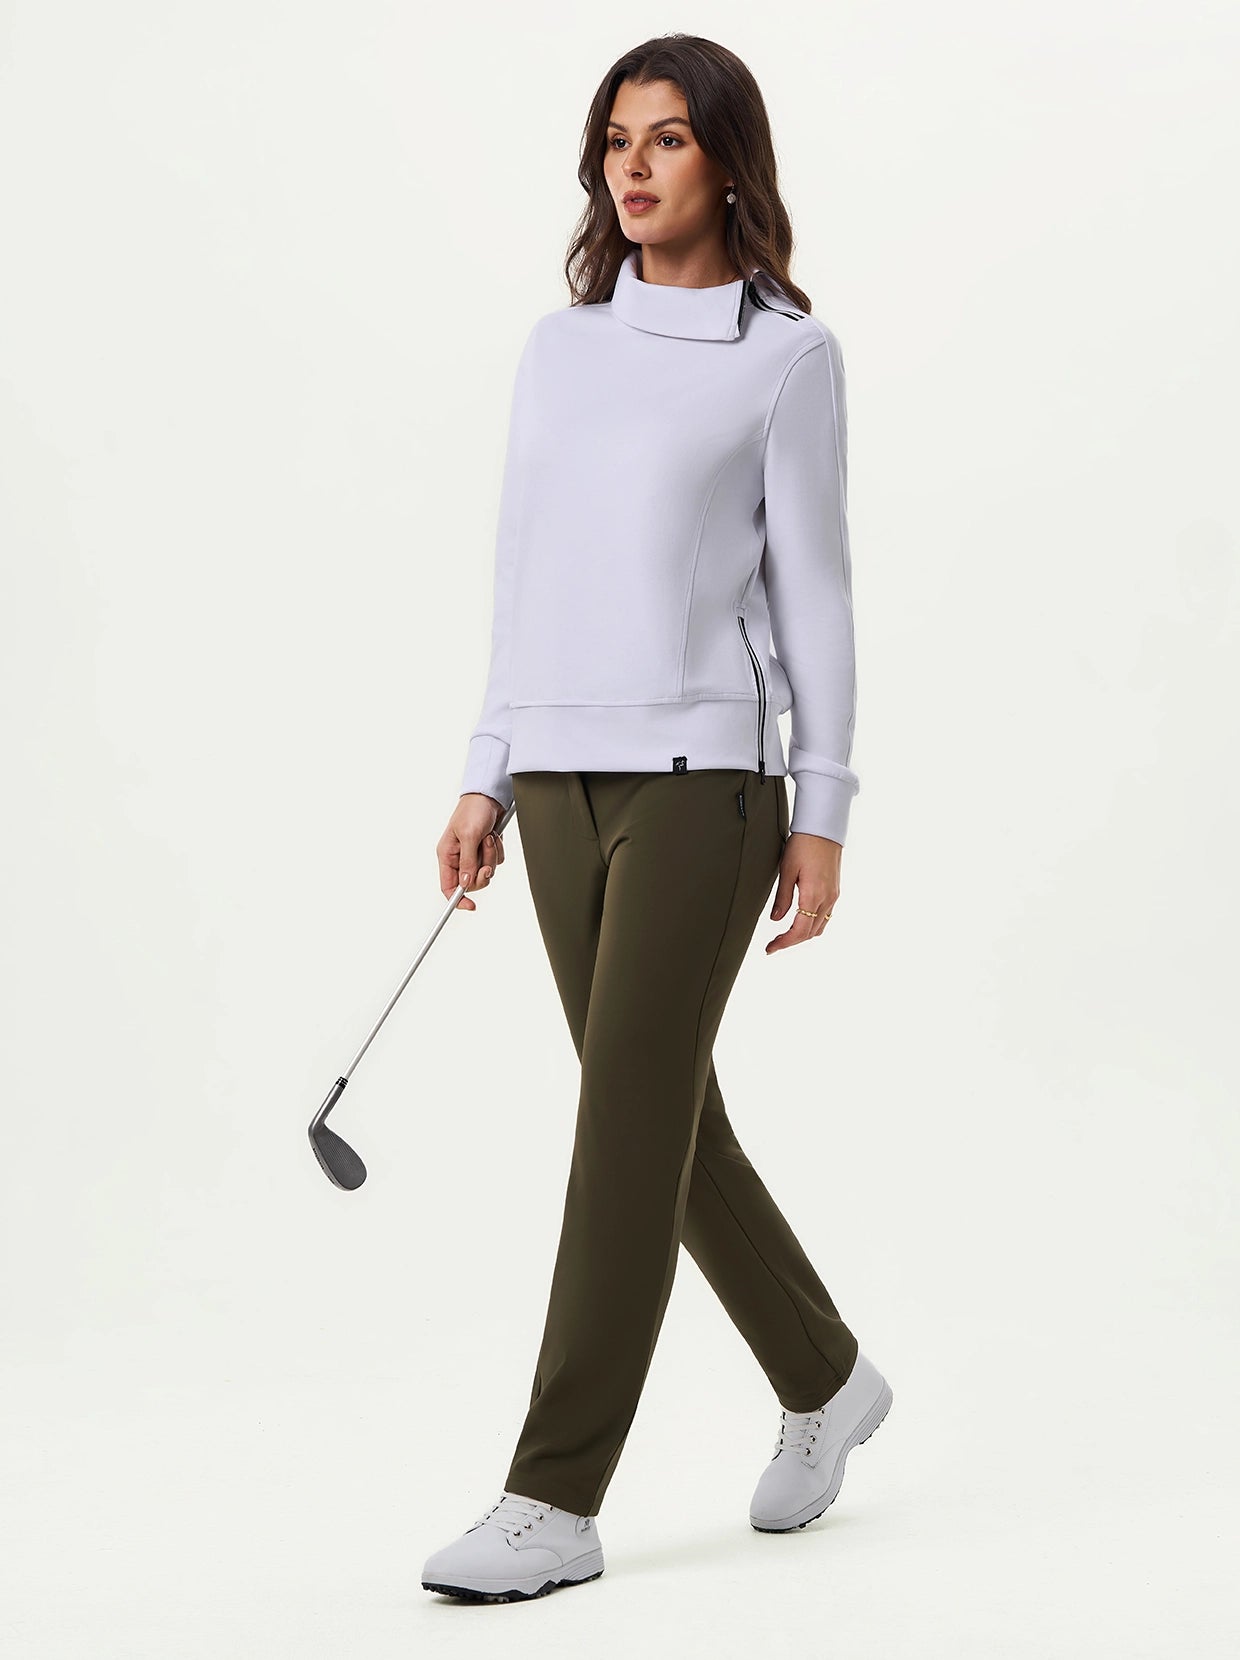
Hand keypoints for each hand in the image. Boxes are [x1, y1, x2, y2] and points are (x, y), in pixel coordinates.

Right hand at [440, 793, 506, 910]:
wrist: (489, 796)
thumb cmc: (473, 810)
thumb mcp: (468, 835)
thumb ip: (467, 861)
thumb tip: (465, 884)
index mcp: (447, 855)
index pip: (448, 886)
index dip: (458, 899)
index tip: (471, 906)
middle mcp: (459, 857)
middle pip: (471, 882)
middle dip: (482, 872)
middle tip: (486, 861)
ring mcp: (474, 854)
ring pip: (486, 871)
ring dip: (491, 857)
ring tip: (488, 838)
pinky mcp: (487, 849)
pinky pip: (497, 861)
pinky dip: (498, 850)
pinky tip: (493, 836)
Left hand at [765, 832, 839, 952]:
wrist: (823, 828)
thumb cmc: (803, 844)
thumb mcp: (786, 870)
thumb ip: (782, 898)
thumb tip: (775, 919)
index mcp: (813, 895)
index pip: (799, 931)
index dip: (784, 943)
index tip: (770, 948)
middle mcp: (827, 899)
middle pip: (810, 933)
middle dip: (791, 942)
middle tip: (773, 944)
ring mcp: (833, 896)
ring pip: (819, 927)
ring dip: (802, 935)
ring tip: (784, 936)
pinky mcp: (834, 891)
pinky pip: (825, 917)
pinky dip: (812, 925)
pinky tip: (800, 921)